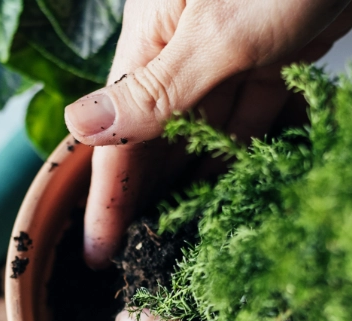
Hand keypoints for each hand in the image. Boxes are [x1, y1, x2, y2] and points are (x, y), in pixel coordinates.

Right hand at [64, 0, 351, 268]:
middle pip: (154, 134)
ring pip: (200, 128)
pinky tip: (230, 186)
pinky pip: (246, 113)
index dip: (106, 195)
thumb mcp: (219, 34)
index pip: (118, 130)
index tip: (99, 251)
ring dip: (191, 178)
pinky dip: (239, 149)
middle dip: (146, 194)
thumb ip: (155, 90)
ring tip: (180, 236)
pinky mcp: (272, 51)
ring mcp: (228, 48)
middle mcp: (181, 44)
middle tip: (141, 256)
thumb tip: (79, 126)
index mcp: (151, 34)